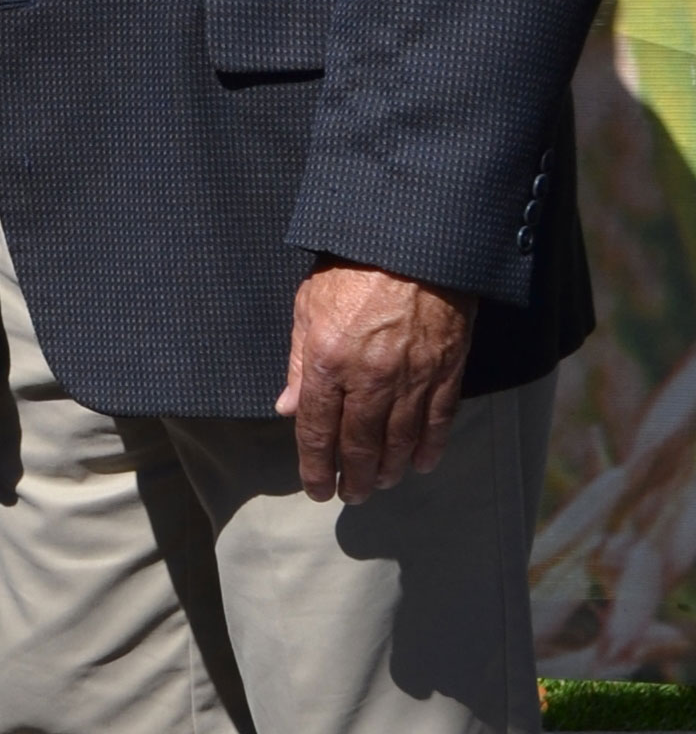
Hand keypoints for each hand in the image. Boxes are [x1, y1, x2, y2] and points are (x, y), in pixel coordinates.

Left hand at [277, 263, 477, 503]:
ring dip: (390, 469)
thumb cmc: (352, 265)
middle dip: (354, 476)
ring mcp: (412, 375)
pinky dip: (430, 446)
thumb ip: (299, 363)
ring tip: (382, 484)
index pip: (317, 430)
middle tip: (352, 496)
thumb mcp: (308, 306)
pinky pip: (438, 419)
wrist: (414, 238)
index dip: (316, 466)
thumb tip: (288, 408)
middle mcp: (369, 376)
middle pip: (359, 444)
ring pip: (400, 439)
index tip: (317, 488)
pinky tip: (423, 464)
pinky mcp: (447, 367)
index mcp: (328, 361)